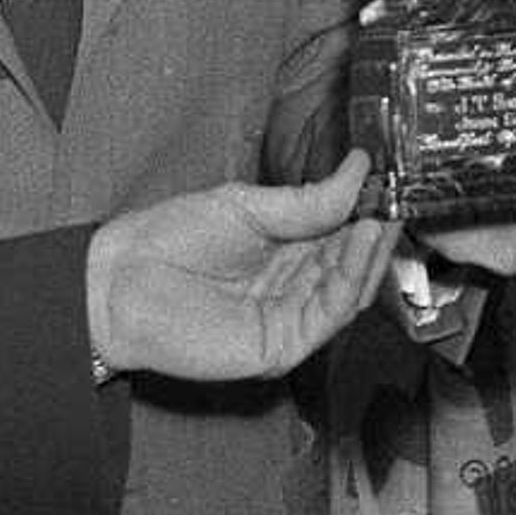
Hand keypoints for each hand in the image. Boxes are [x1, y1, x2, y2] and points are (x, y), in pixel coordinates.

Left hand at [87, 151, 398, 381]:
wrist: (121, 282)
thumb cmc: (171, 240)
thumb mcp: (247, 207)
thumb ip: (308, 200)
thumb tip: (360, 168)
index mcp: (288, 250)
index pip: (343, 236)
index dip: (368, 213)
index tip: (391, 185)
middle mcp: (296, 286)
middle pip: (353, 266)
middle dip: (375, 235)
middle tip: (394, 203)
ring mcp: (292, 318)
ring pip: (349, 292)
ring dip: (368, 256)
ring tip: (379, 221)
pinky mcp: (284, 346)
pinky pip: (328, 315)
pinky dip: (350, 281)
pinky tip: (357, 246)